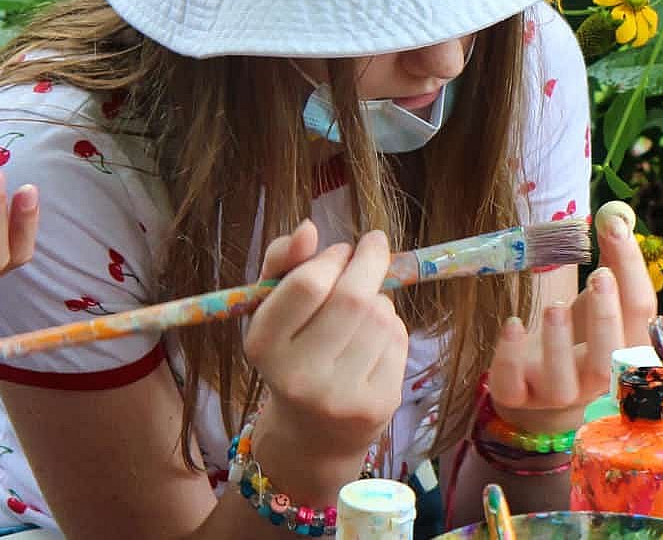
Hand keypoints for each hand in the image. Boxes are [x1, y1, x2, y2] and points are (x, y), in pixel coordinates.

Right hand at [243, 222, 409, 462]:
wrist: (312, 435)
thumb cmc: (292, 357)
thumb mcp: (273, 312)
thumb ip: (283, 264)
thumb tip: (309, 228)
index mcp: (264, 347)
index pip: (308, 284)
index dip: (333, 257)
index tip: (343, 249)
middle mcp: (299, 376)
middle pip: (352, 298)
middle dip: (369, 263)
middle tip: (372, 248)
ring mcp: (341, 395)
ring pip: (381, 317)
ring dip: (380, 299)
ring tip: (365, 309)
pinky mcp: (378, 404)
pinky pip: (398, 342)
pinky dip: (393, 328)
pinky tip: (375, 338)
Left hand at [486, 201, 656, 434]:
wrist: (539, 379)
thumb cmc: (578, 331)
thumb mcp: (597, 296)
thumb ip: (612, 259)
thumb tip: (618, 216)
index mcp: (626, 347)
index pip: (641, 312)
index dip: (632, 269)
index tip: (615, 228)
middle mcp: (598, 378)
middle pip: (611, 358)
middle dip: (606, 316)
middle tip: (598, 276)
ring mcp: (558, 394)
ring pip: (565, 383)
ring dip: (559, 343)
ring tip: (554, 305)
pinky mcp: (517, 396)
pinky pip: (513, 386)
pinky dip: (511, 355)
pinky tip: (514, 323)